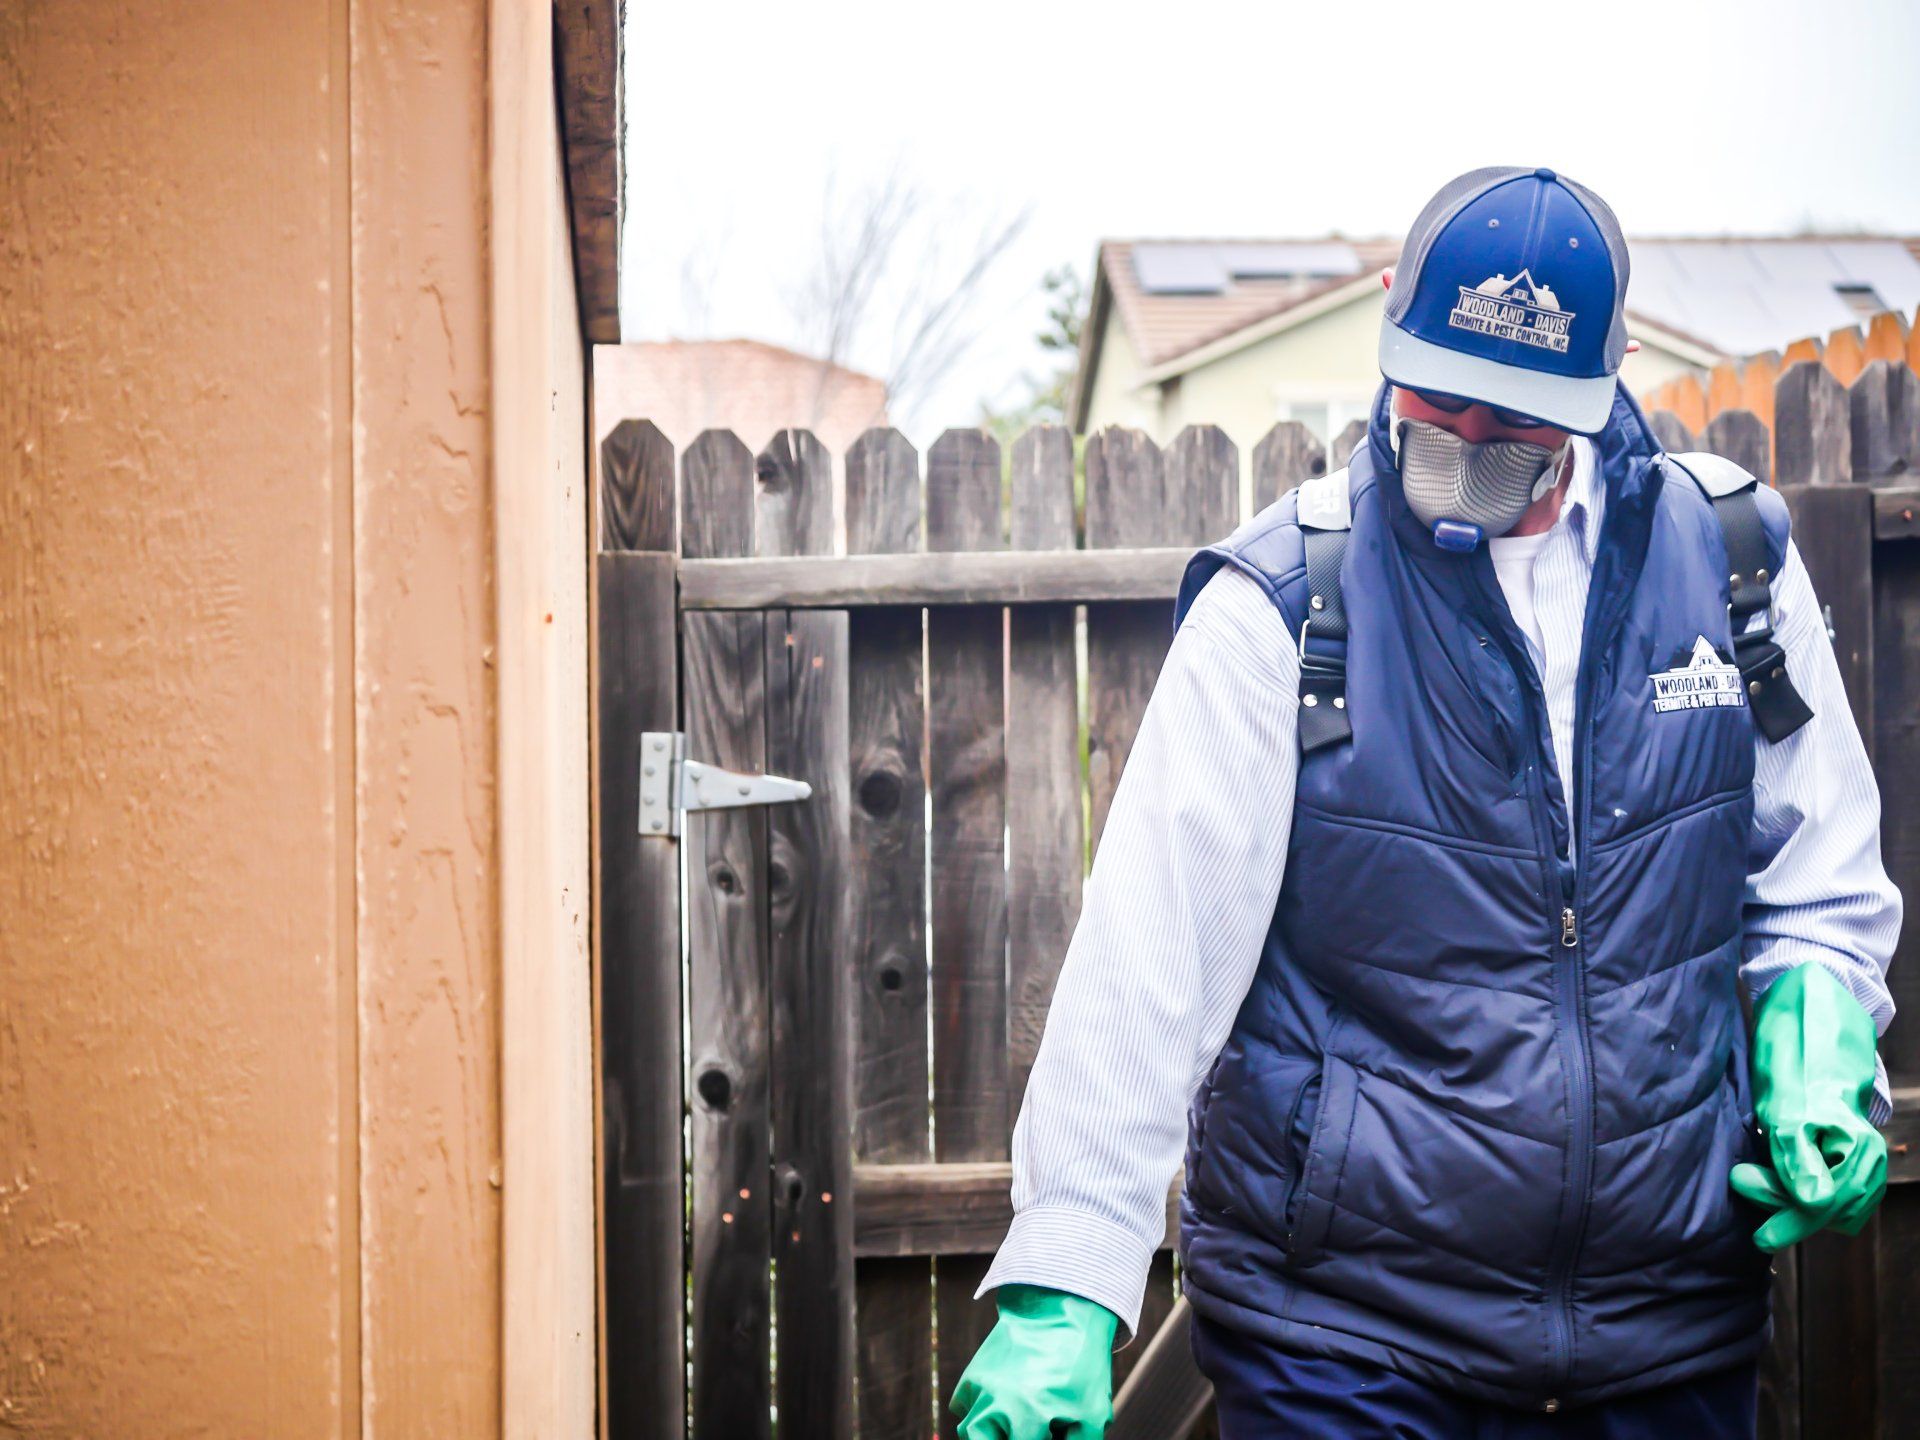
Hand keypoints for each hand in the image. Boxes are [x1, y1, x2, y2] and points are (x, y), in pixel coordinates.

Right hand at [949, 1284, 1117, 1438]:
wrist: (1060, 1309)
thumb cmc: (1082, 1366)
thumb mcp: (1093, 1413)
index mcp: (1029, 1417)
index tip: (1047, 1434)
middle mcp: (997, 1404)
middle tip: (1021, 1434)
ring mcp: (981, 1387)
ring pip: (969, 1431)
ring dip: (988, 1434)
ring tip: (1011, 1427)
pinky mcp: (973, 1373)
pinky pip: (963, 1406)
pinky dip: (977, 1413)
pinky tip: (1000, 1408)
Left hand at [1729, 963, 1886, 1251]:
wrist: (1811, 1010)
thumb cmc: (1795, 1051)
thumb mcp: (1784, 1101)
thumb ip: (1797, 1153)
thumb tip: (1814, 1204)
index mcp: (1856, 1146)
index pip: (1823, 1208)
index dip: (1788, 1219)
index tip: (1758, 1234)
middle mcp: (1865, 1154)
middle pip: (1828, 1211)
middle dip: (1786, 1208)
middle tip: (1744, 1183)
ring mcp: (1858, 1151)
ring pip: (1831, 1204)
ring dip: (1793, 1202)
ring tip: (1755, 1179)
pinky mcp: (1844, 1146)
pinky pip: (1832, 1190)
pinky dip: (1804, 1192)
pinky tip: (1779, 1181)